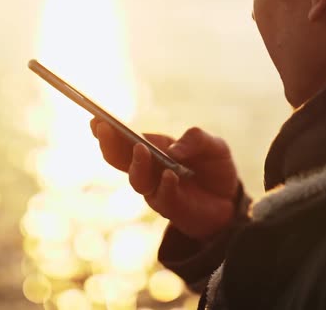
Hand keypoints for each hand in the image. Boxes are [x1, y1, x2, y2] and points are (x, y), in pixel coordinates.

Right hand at [90, 118, 238, 240]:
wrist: (230, 199)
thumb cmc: (215, 168)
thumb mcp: (215, 146)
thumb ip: (197, 139)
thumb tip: (175, 149)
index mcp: (154, 148)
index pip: (125, 139)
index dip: (109, 130)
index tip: (95, 118)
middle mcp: (149, 169)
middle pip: (120, 159)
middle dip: (109, 144)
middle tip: (103, 128)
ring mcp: (157, 190)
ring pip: (137, 180)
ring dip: (137, 164)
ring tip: (141, 149)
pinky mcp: (171, 207)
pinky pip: (162, 197)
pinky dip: (165, 185)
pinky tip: (170, 175)